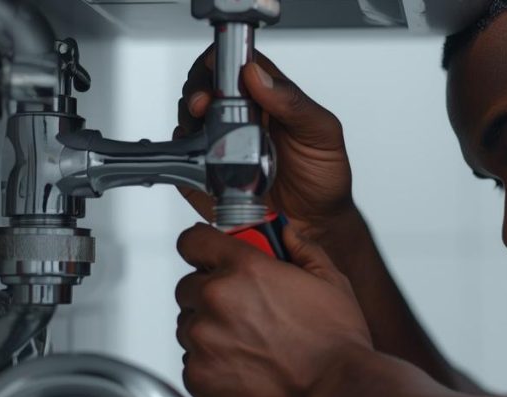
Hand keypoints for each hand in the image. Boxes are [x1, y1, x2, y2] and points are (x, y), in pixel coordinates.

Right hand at [174, 48, 355, 240]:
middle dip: (197, 91)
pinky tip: (200, 161)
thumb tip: (258, 75)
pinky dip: (183, 156)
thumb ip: (294, 103)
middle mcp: (241, 118)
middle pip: (205, 87)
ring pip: (189, 119)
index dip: (221, 63)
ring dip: (189, 121)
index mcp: (268, 99)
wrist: (317, 223)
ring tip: (204, 134)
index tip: (217, 75)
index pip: (237, 65)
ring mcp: (222, 145)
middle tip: (203, 106)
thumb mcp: (322, 134)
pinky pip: (184, 160)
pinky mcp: (209, 174)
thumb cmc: (323, 177)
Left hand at [174, 224, 371, 396]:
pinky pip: (192, 363)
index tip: (211, 259)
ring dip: (210, 332)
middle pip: (189, 287)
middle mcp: (217, 300)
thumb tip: (286, 234)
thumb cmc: (336, 342)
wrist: (336, 394)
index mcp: (245, 269)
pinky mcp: (199, 377)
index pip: (194, 242)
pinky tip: (245, 369)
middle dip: (211, 295)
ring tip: (250, 346)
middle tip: (244, 312)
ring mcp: (204, 340)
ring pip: (189, 327)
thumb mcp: (330, 280)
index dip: (203, 249)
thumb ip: (302, 248)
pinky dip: (211, 366)